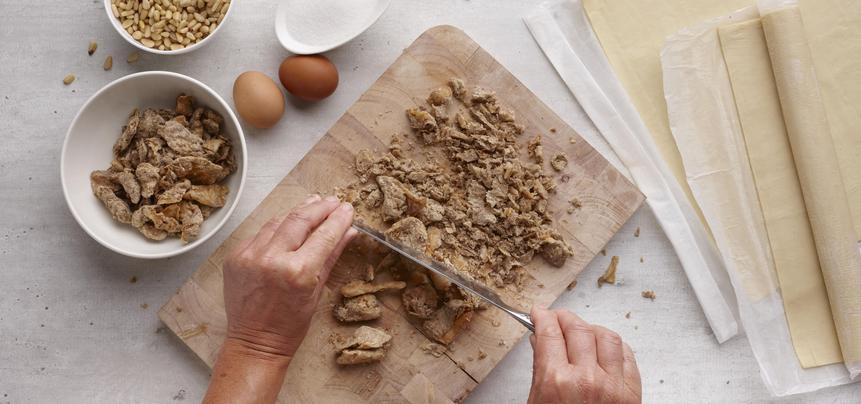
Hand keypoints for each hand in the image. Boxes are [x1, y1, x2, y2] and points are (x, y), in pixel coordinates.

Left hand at [222, 194, 356, 359]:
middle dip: (319, 208)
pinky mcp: (236, 256)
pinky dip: (277, 227)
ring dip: (298, 212)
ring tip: (313, 204)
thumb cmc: (290, 325)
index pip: (324, 235)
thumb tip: (349, 232)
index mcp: (297, 272)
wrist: (254, 342)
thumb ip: (331, 256)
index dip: (338, 219)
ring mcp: (250, 256)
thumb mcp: (317, 291)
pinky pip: (260, 233)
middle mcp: (272, 259)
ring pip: (278, 221)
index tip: (347, 209)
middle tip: (332, 201)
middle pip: (299, 219)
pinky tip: (288, 224)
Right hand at [527, 307, 640, 403]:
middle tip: (556, 317)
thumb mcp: (537, 403)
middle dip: (564, 317)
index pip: (549, 333)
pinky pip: (628, 356)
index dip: (542, 317)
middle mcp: (587, 379)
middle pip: (576, 329)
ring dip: (591, 328)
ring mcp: (613, 385)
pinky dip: (615, 346)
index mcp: (557, 383)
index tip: (539, 313)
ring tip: (581, 331)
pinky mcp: (632, 394)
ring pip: (606, 336)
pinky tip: (605, 347)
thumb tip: (541, 343)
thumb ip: (539, 370)